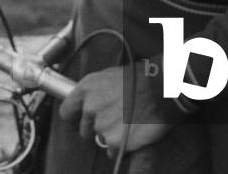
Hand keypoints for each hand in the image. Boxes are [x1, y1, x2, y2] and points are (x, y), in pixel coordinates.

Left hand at [59, 62, 173, 154]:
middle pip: (84, 128)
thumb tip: (91, 101)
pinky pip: (112, 150)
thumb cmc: (141, 79)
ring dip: (110, 135)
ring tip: (128, 123)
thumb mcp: (111, 75)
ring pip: (100, 139)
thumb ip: (96, 90)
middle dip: (97, 126)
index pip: (66, 111)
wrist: (160, 89)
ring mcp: (100, 126)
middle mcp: (90, 107)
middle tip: (115, 118)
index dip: (74, 118)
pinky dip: (120, 146)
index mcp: (87, 87)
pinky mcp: (113, 141)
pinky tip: (132, 132)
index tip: (79, 120)